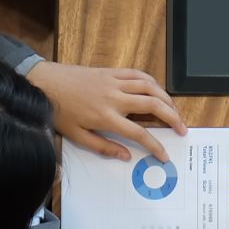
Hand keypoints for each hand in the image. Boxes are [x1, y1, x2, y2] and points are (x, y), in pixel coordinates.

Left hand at [25, 61, 187, 161]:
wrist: (45, 83)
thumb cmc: (59, 111)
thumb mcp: (77, 136)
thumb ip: (103, 146)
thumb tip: (125, 156)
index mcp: (106, 117)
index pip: (138, 133)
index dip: (155, 146)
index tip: (164, 155)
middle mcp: (115, 98)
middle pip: (153, 105)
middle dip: (172, 117)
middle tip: (182, 128)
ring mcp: (115, 82)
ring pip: (150, 87)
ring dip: (167, 99)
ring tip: (175, 110)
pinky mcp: (112, 72)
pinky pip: (138, 74)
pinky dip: (153, 82)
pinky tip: (158, 90)